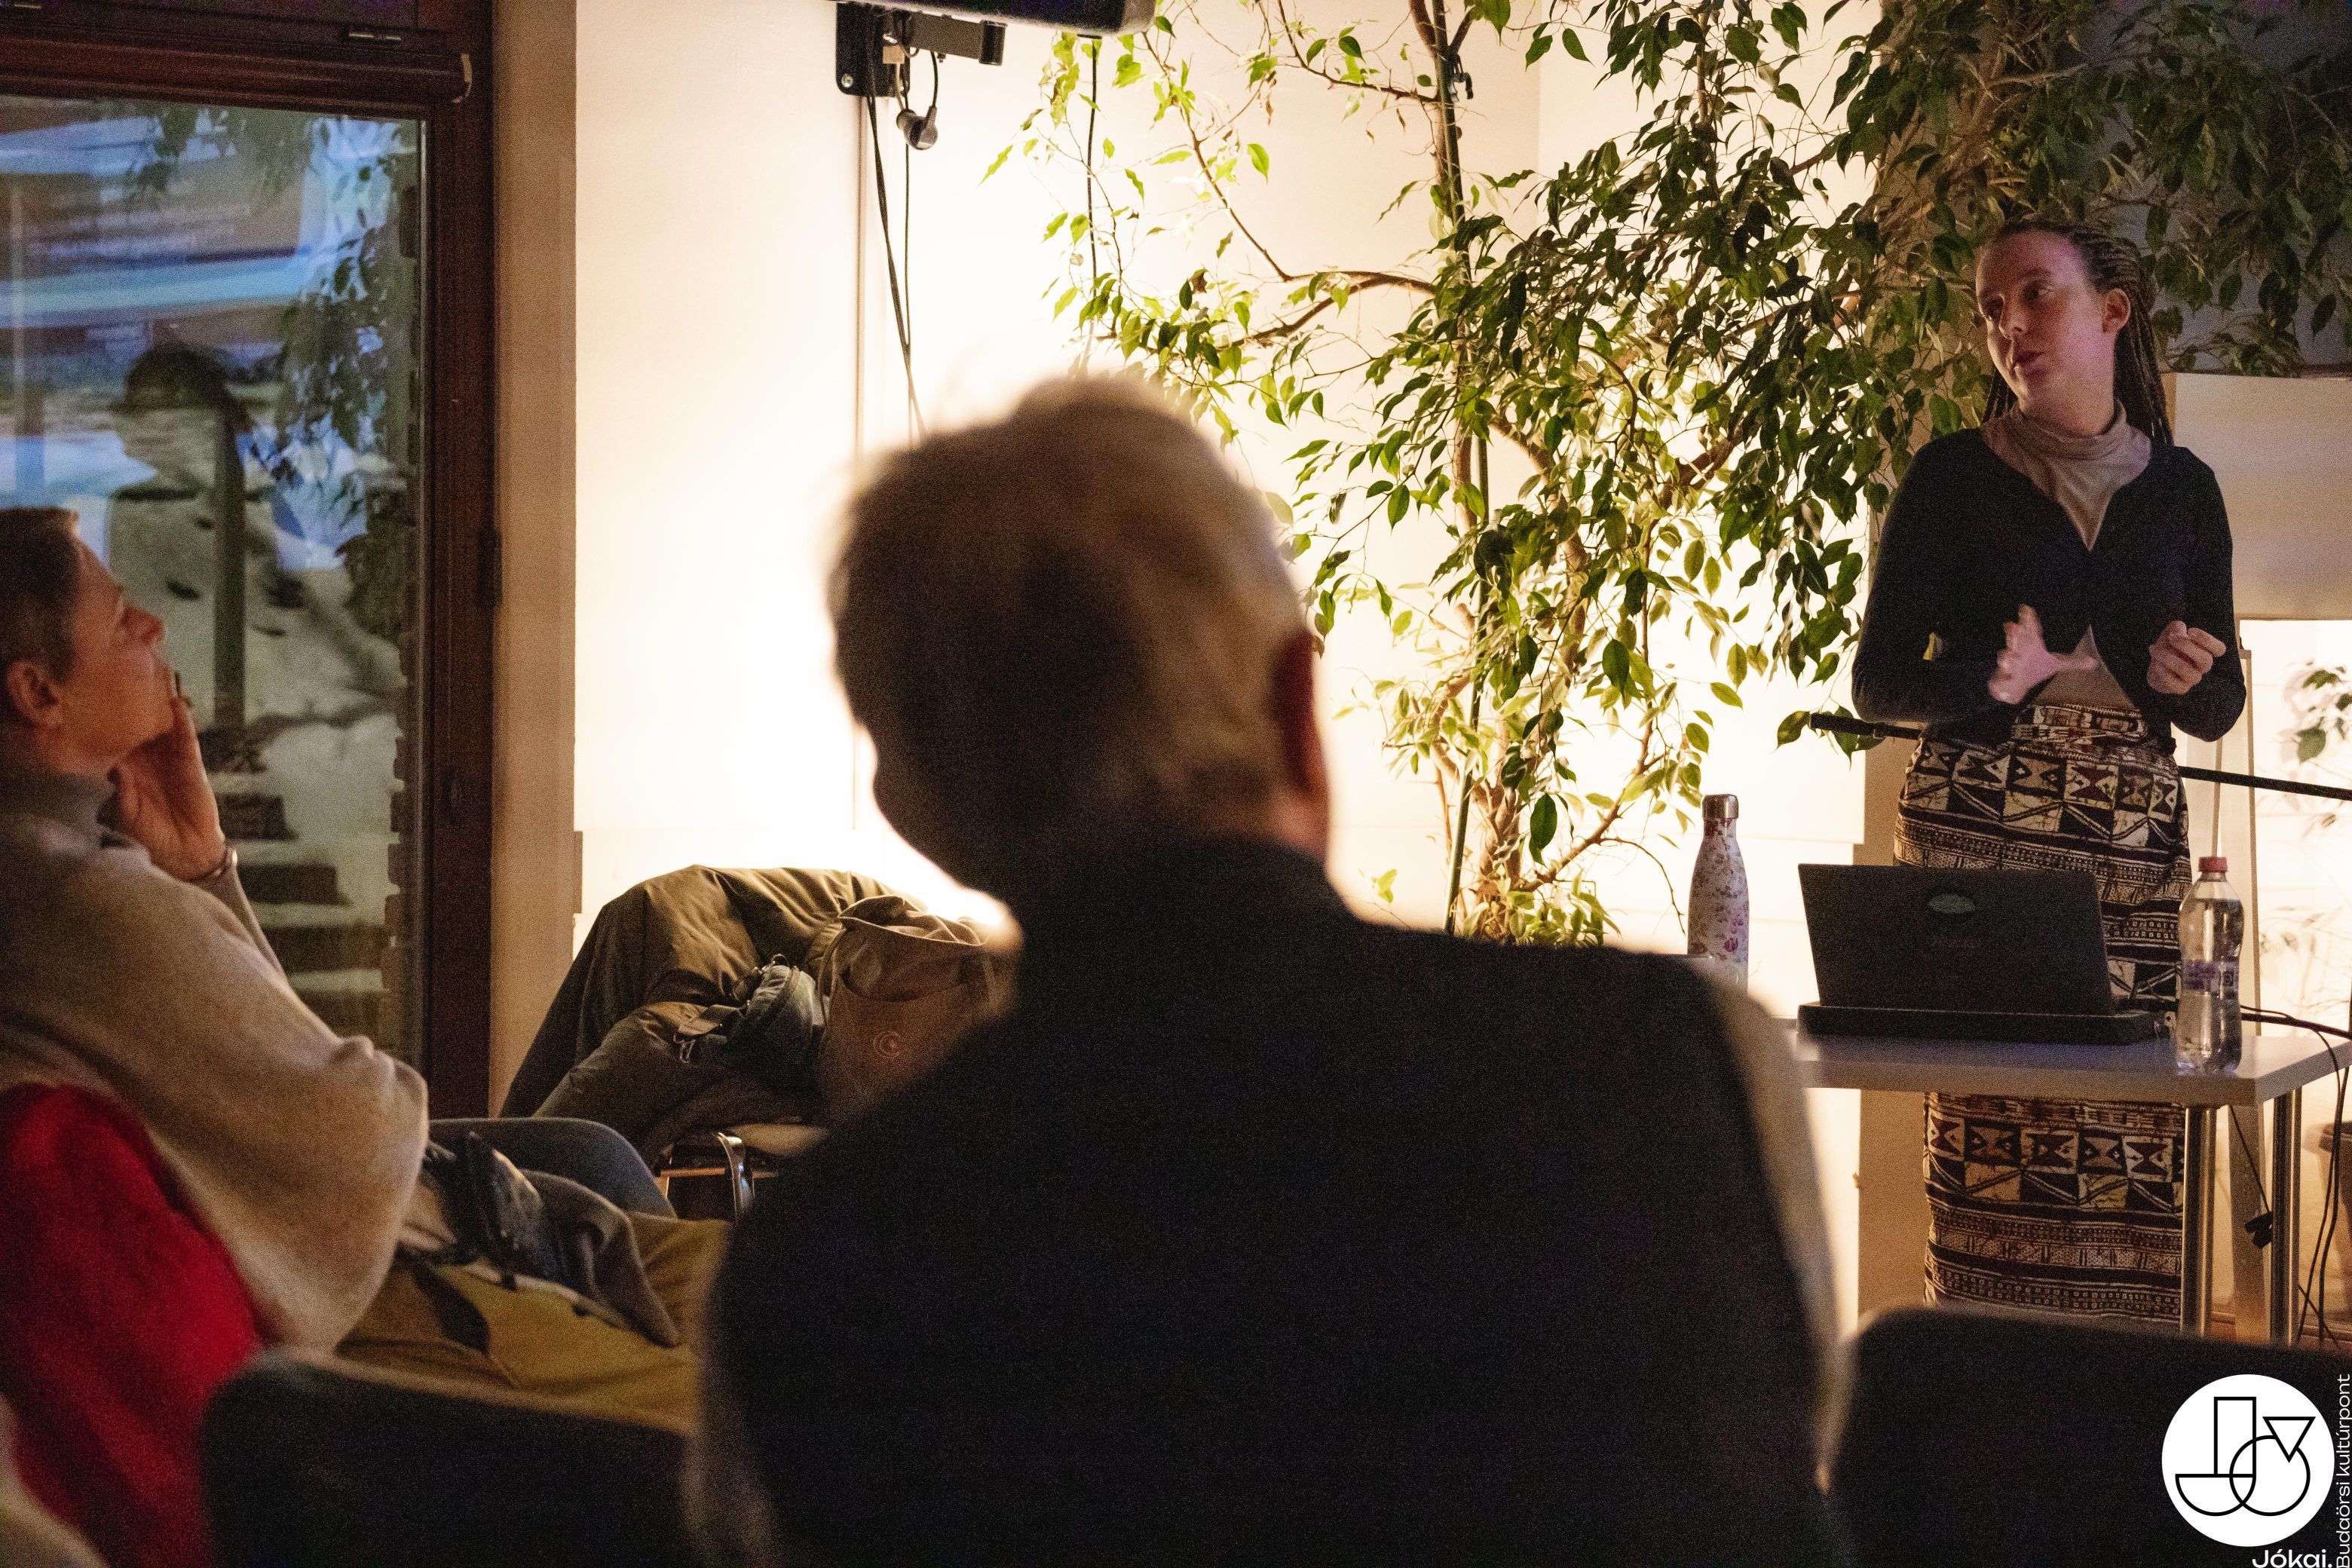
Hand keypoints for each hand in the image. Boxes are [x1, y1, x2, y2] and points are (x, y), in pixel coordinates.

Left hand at [111, 694, 226, 880]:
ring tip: (152, 680)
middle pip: (136, 726)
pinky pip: (186, 738)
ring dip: (157, 706)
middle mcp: (145, 760)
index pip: (112, 740)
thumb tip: (114, 764)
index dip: (104, 722)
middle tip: (120, 680)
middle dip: (129, 706)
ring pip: (160, 727)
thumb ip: (121, 788)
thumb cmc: (149, 835)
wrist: (184, 852)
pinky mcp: (190, 762)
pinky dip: (182, 721)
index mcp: (124, 770)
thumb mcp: (125, 812)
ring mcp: (168, 759)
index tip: (93, 700)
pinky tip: (176, 703)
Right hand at [1988, 605, 2099, 704]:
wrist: (2014, 685)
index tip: (2026, 608)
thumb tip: (2094, 662)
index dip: (2029, 619)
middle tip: (2013, 626)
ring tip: (2007, 656)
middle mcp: (2020, 653)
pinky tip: (2004, 670)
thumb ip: (2073, 663)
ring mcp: (2011, 664)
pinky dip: (2003, 675)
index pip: (2032, 630)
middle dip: (2015, 635)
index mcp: (2033, 647)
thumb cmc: (2034, 669)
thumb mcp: (2056, 665)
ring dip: (2007, 656)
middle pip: (2018, 642)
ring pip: (2008, 658)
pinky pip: (2002, 676)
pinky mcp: (2004, 677)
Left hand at [2146, 620, 2225, 696]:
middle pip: (2205, 659)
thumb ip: (2176, 628)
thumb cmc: (2169, 649)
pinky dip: (2161, 670)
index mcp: (2205, 652)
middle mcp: (2202, 667)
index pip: (2219, 649)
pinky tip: (2155, 662)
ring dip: (2168, 657)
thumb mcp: (2171, 634)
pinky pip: (2172, 681)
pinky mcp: (2180, 688)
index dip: (2207, 640)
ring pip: (2186, 670)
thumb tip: (2179, 626)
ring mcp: (2192, 679)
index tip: (2190, 630)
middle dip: (2186, 646)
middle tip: (2171, 637)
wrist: (2157, 669)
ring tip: (2155, 649)